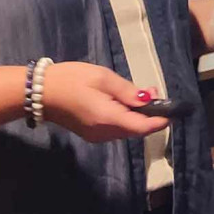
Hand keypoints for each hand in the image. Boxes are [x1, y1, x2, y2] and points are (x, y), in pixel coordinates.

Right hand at [41, 62, 169, 142]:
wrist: (39, 92)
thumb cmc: (72, 79)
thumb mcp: (103, 78)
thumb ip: (127, 91)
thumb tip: (149, 99)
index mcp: (109, 119)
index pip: (143, 127)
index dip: (161, 120)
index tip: (174, 109)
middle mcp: (104, 133)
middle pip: (136, 130)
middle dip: (150, 115)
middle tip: (154, 92)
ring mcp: (96, 136)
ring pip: (127, 130)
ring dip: (138, 116)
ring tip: (141, 93)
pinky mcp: (91, 133)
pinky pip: (116, 129)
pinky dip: (126, 118)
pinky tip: (125, 102)